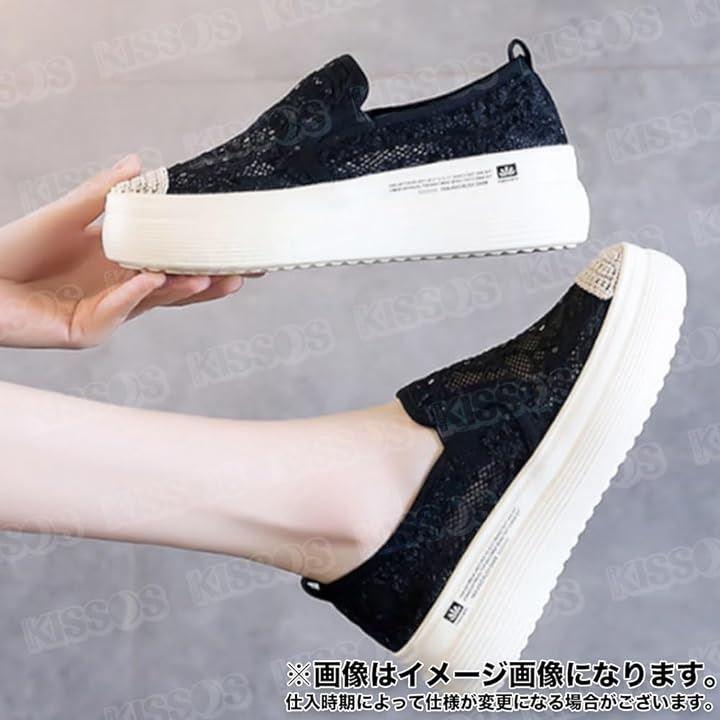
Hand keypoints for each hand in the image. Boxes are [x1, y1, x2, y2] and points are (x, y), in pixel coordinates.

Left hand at [0, 155, 251, 348]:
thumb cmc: (16, 249)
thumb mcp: (67, 215)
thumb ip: (104, 194)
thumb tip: (139, 163)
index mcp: (121, 265)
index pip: (172, 262)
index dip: (203, 256)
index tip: (236, 246)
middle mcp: (121, 292)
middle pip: (176, 289)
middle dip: (211, 281)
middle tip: (245, 271)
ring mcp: (108, 314)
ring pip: (155, 303)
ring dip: (184, 291)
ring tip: (215, 278)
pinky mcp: (87, 331)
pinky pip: (117, 312)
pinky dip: (134, 295)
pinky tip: (154, 279)